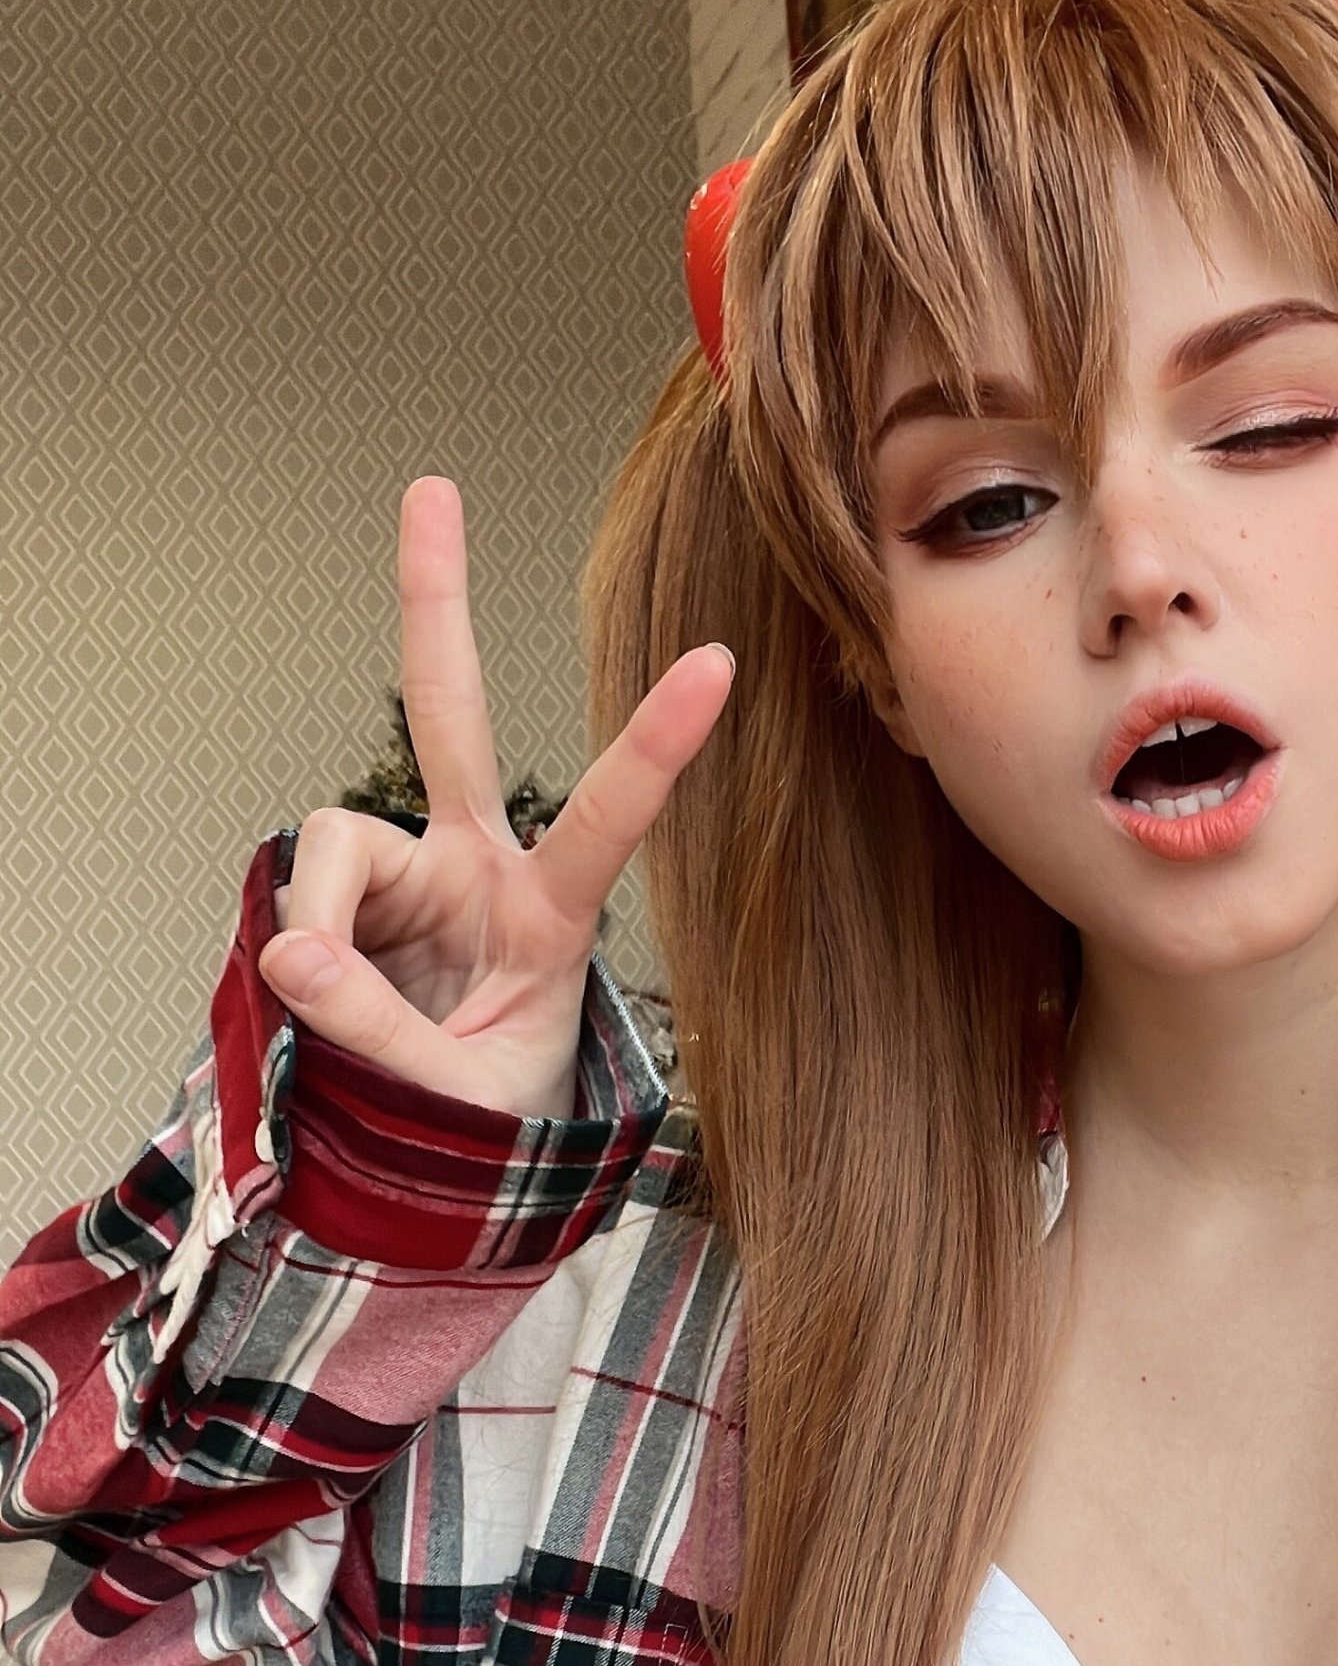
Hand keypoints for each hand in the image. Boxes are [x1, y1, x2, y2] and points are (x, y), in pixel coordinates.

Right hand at [259, 476, 731, 1120]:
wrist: (440, 1175)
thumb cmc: (485, 1133)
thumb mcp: (457, 1100)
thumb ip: (377, 1027)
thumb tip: (293, 953)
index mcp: (550, 916)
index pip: (607, 817)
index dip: (656, 744)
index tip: (717, 665)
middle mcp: (476, 870)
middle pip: (451, 713)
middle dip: (434, 604)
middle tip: (430, 491)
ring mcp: (406, 878)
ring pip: (336, 843)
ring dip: (323, 918)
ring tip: (331, 1004)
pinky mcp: (346, 906)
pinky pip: (299, 898)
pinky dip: (293, 946)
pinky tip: (307, 995)